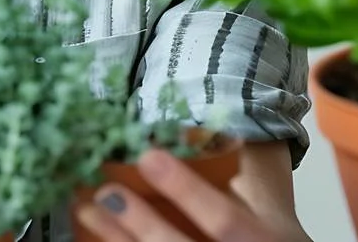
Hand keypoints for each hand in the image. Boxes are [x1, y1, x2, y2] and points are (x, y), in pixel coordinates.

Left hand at [74, 149, 300, 241]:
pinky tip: (99, 236)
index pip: (225, 221)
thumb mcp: (268, 203)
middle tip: (106, 192)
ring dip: (121, 240)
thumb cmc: (269, 232)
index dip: (186, 191)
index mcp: (268, 239)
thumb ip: (237, 170)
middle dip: (143, 224)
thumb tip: (189, 127)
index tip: (147, 156)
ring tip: (88, 211)